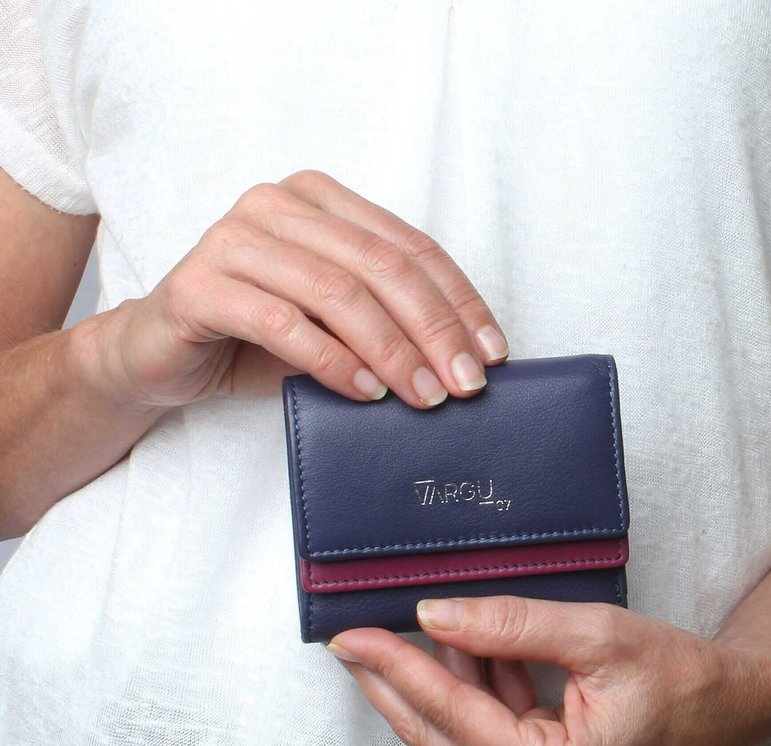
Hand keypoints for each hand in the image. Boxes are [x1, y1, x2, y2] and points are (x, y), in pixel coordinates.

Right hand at [88, 170, 507, 410]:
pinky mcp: (200, 285)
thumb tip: (459, 362)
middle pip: (379, 265)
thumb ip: (381, 324)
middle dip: (434, 329)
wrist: (155, 358)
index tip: (491, 352)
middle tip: (465, 385)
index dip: (457, 299)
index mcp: (317, 201)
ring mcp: (234, 239)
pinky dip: (332, 361)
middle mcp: (275, 205)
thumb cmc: (251, 342)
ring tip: (424, 396)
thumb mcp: (329, 328)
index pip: (407, 246)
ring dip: (391, 350)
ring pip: (336, 292)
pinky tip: (366, 393)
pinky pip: (283, 322)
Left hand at [327, 597, 770, 745]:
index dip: (397, 669)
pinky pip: (481, 734)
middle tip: (346, 641)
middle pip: (437, 736)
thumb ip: (512, 626)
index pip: (452, 714)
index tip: (352, 637)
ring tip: (388, 635)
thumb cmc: (679, 679)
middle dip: (390, 684)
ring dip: (425, 684)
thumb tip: (435, 615)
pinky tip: (452, 647)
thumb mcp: (597, 637)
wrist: (726, 711)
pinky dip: (465, 690)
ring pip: (453, 736)